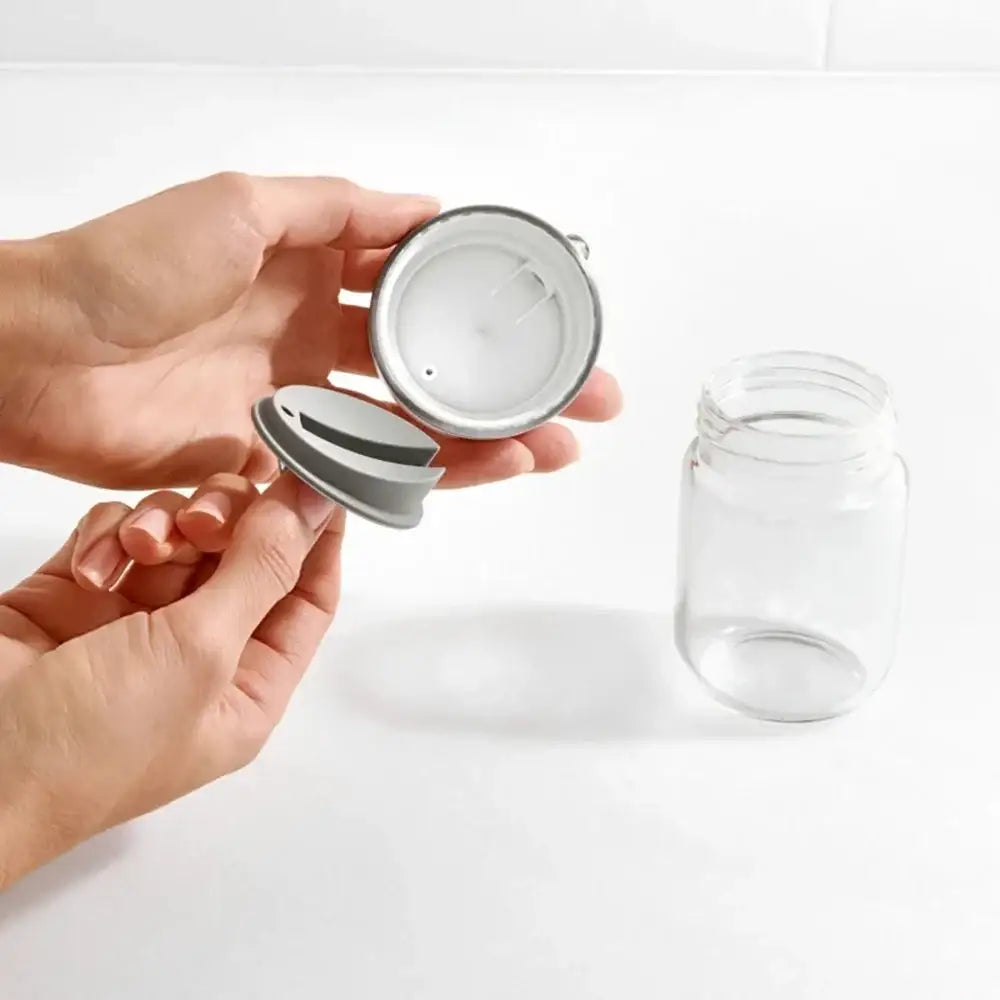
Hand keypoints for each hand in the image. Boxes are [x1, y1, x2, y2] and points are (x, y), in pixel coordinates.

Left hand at [0, 172, 621, 489]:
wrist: (43, 356)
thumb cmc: (125, 269)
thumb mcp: (241, 207)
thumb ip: (337, 210)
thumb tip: (421, 209)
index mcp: (311, 271)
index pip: (421, 292)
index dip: (484, 306)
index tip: (543, 319)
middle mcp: (314, 340)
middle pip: (433, 367)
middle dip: (511, 383)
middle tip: (582, 396)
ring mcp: (301, 402)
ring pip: (413, 425)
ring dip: (488, 436)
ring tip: (554, 444)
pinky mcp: (279, 457)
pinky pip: (365, 468)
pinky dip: (427, 473)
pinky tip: (486, 470)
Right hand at [0, 473, 342, 887]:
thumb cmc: (89, 744)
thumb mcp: (201, 653)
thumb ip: (262, 570)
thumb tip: (316, 507)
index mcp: (247, 686)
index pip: (306, 599)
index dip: (318, 540)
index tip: (320, 480)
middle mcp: (199, 653)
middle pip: (245, 555)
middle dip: (231, 523)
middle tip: (203, 519)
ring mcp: (136, 622)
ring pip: (181, 535)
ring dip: (164, 528)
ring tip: (136, 552)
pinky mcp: (77, 595)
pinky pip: (117, 533)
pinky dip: (109, 536)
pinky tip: (91, 570)